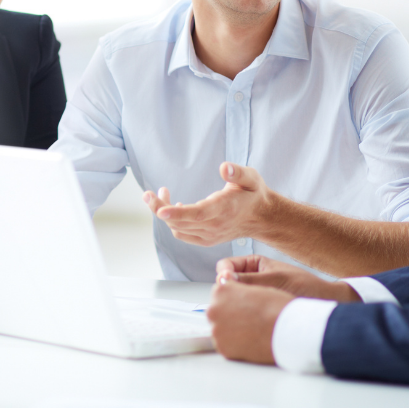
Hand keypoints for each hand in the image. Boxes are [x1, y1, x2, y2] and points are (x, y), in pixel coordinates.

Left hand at [142, 163, 268, 246]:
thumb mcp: (251, 178)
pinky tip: (173, 207)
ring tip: (160, 193)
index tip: (160, 210)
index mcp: (224, 208)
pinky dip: (172, 222)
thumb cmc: (252, 194)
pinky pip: (182, 234)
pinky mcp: (205, 239)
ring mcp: (209, 235)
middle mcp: (215, 225)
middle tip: (147, 194)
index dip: (177, 213)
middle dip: (159, 208)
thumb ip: (238, 172)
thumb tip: (224, 167)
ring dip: (164, 213)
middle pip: (180, 222)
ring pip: (178, 228)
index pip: (198, 214)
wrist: (261, 218)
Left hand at [207, 281, 291, 363]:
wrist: (287, 330)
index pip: (219, 293)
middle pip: (217, 311)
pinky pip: (226, 344)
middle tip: (248, 319)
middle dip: (229, 314)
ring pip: (220, 329)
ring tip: (251, 330)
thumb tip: (232, 295)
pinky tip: (250, 340)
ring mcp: (217, 330)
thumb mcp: (256, 287)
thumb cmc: (277, 308)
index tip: (242, 304)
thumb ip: (238, 290)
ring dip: (231, 329)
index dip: (233, 298)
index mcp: (221, 291)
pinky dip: (235, 344)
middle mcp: (214, 309)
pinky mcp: (223, 348)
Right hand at [215, 255, 359, 302]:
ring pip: (232, 300)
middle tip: (238, 299)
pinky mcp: (257, 312)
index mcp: (253, 264)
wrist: (324, 304)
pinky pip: (241, 314)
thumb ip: (249, 279)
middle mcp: (251, 279)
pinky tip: (253, 320)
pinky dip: (244, 316)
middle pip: (226, 285)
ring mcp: (253, 296)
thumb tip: (223, 279)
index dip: (224, 274)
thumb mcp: (274, 279)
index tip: (226, 283)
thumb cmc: (306, 287)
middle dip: (230, 292)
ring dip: (237, 305)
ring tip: (249, 310)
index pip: (225, 266)